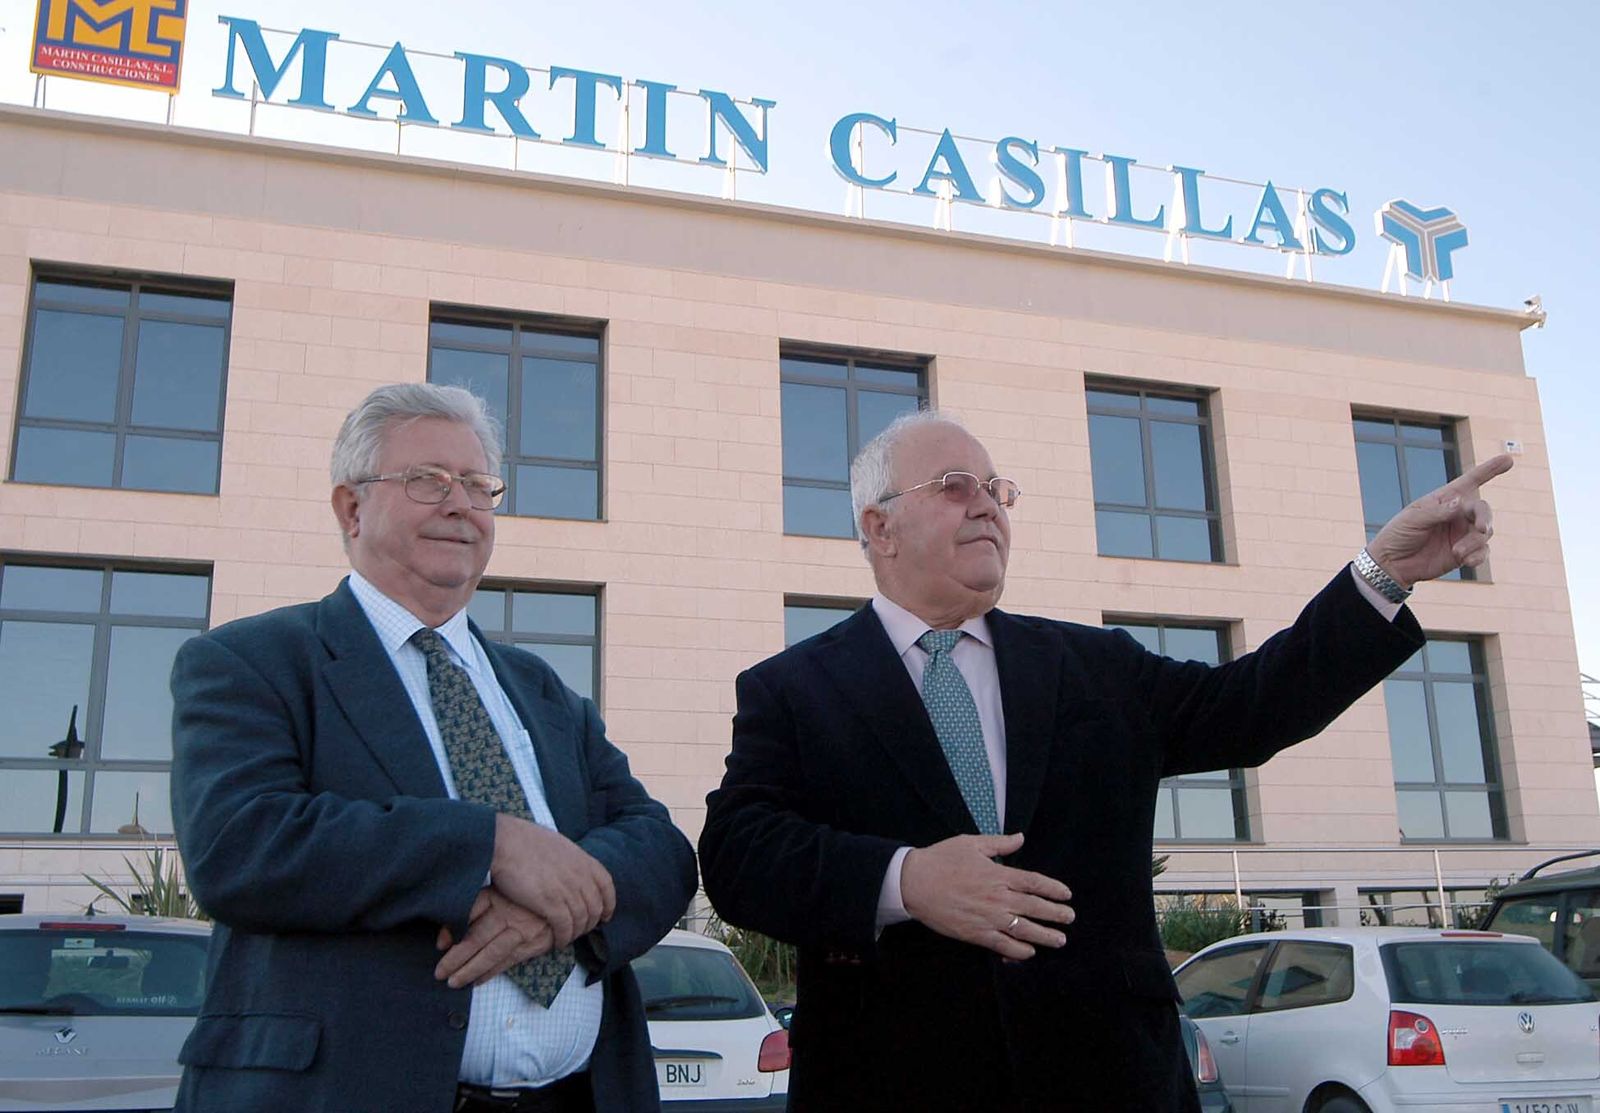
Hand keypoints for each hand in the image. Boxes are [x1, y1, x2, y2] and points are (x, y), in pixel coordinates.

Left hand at [435, 887, 554, 987]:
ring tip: (453, 982)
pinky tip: (476, 981)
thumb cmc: (523, 900)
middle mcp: (508, 912)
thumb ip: (472, 909)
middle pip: (476, 937)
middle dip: (456, 958)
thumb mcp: (499, 894)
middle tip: (439, 974)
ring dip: (471, 970)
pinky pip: (507, 961)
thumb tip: (444, 938)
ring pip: (491, 953)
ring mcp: (521, 929)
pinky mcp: (533, 944)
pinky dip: (491, 973)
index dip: (452, 931)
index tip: (439, 947)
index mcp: (497, 895)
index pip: (469, 912)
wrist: (564, 904)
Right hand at [490, 815, 615, 947]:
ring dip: (575, 933)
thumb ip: (570, 860)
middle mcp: (580, 876)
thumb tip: (571, 868)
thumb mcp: (558, 845)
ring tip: (567, 938)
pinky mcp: (550, 903)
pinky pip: (565, 927)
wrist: (505, 842)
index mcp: (583, 860)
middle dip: (590, 923)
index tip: (605, 915)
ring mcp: (567, 890)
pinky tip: (557, 942)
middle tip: (580, 930)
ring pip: (581, 920)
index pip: (606, 886)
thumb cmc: (524, 840)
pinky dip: (563, 937)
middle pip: (595, 907)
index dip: (608, 904)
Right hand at [899, 832, 1072, 959]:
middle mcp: (998, 897)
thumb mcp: (971, 843)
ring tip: (1060, 940)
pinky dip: (1019, 952)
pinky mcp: (976, 934)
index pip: (1035, 882)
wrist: (914, 882)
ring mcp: (988, 918)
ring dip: (1045, 936)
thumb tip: (1020, 838)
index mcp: (999, 874)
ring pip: (1025, 930)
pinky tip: (1029, 953)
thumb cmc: (941, 859)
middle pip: (1036, 907)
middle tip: (1069, 918)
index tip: (1066, 894)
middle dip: (1056, 914)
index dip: (1054, 889)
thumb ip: (999, 843)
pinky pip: (1004, 946)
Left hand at [1367, 454, 1512, 587]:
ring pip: (1485, 533)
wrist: (1392, 563)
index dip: (1489, 470)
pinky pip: (1482, 553)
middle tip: (1482, 528)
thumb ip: (1438, 511)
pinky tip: (1467, 562)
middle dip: (1485, 518)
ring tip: (1457, 552)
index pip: (1470, 482)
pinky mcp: (1465, 553)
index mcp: (1445, 499)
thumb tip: (1460, 502)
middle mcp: (1458, 514)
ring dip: (1474, 542)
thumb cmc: (1399, 535)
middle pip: (1483, 510)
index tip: (1508, 459)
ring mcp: (1463, 534)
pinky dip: (1478, 557)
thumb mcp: (1414, 519)